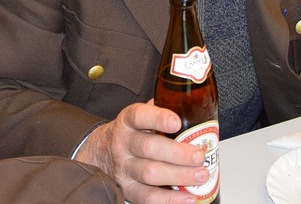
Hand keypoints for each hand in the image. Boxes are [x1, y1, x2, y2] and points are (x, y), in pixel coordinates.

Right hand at [74, 102, 208, 203]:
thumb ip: (161, 109)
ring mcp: (124, 168)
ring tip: (200, 175)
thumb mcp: (140, 116)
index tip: (177, 122)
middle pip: (149, 148)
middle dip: (178, 153)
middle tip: (199, 156)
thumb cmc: (130, 133)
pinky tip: (188, 197)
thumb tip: (192, 106)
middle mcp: (123, 143)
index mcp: (128, 121)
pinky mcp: (127, 189)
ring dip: (179, 176)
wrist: (100, 152)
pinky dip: (169, 199)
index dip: (158, 118)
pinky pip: (148, 197)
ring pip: (150, 173)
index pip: (140, 116)